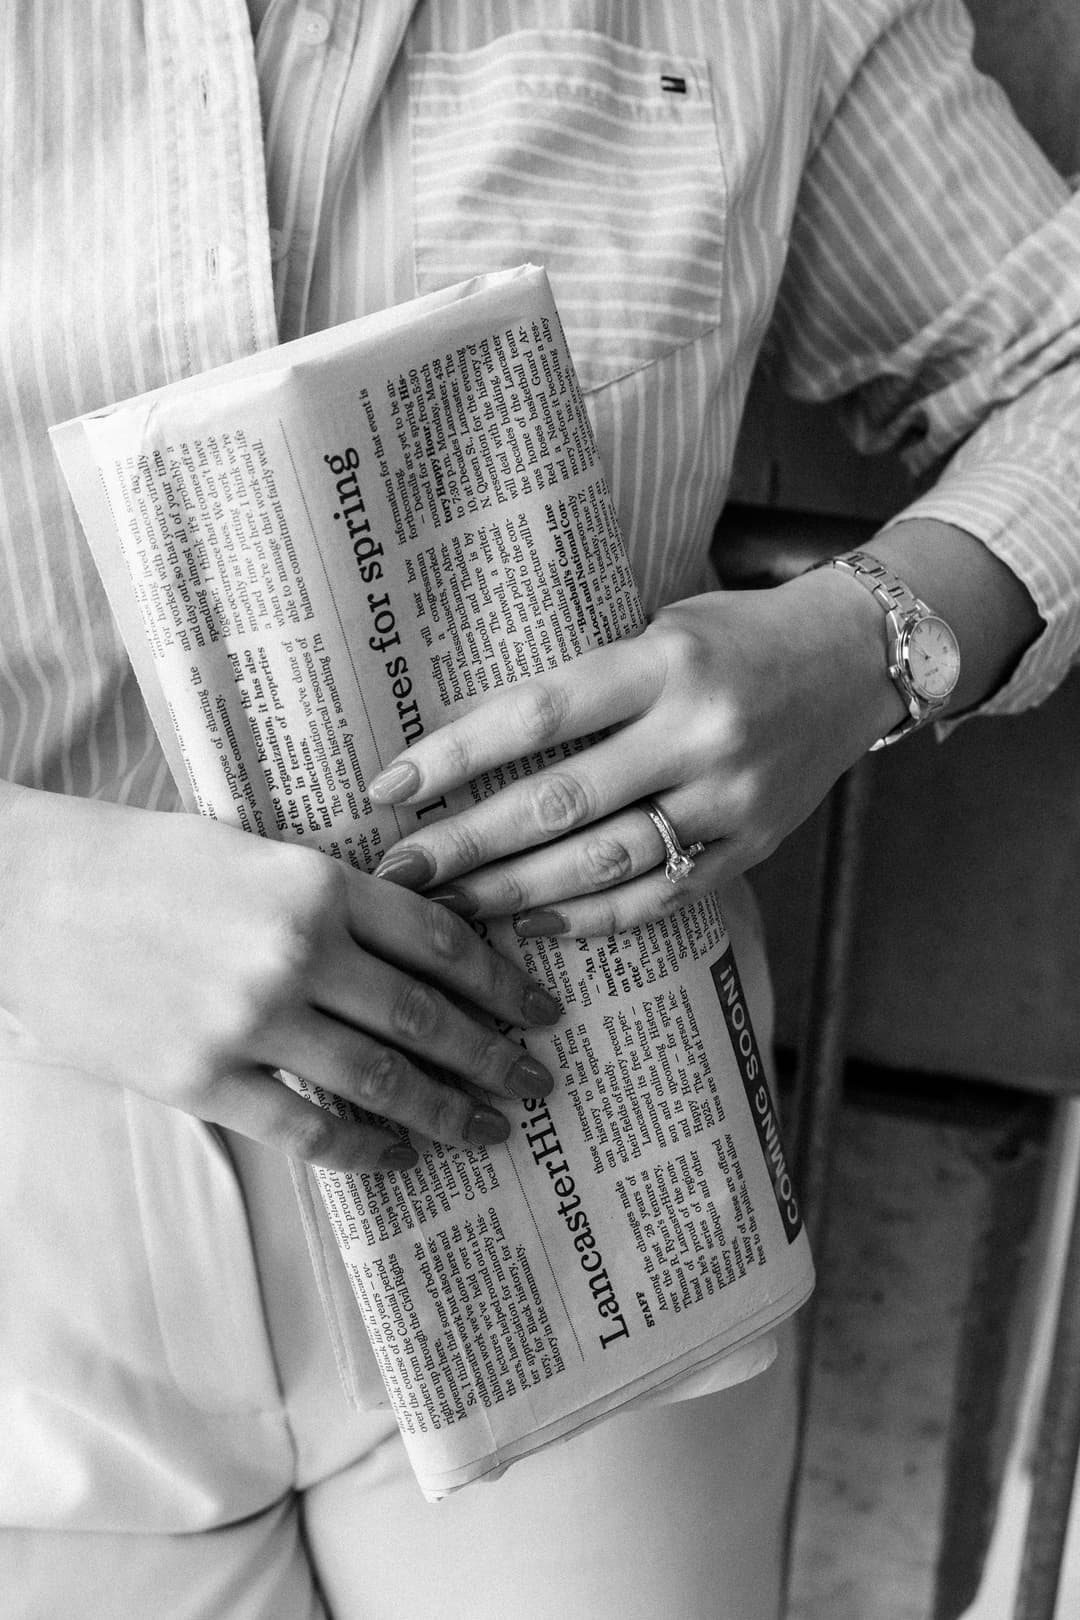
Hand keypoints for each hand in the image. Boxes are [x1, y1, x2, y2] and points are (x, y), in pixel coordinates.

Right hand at [0, 785, 561, 1169]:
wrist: (26, 894)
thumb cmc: (142, 860)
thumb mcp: (254, 849)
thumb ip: (333, 896)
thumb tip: (416, 942)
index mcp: (318, 882)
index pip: (442, 939)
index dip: (503, 981)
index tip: (542, 1008)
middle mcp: (300, 952)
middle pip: (428, 1018)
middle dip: (496, 1055)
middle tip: (539, 1080)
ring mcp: (252, 1021)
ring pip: (383, 1082)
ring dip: (452, 1111)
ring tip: (494, 1128)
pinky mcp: (203, 1079)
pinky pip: (308, 1129)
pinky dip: (368, 1149)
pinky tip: (403, 1157)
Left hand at [369, 570, 897, 933]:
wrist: (857, 658)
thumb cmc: (736, 635)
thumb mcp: (660, 628)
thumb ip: (587, 685)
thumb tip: (472, 743)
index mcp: (664, 662)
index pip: (538, 714)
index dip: (456, 756)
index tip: (389, 788)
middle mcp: (699, 731)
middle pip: (560, 801)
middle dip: (467, 843)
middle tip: (397, 872)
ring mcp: (732, 797)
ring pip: (605, 862)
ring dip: (515, 892)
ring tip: (448, 908)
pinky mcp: (754, 845)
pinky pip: (661, 895)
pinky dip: (592, 918)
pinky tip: (531, 924)